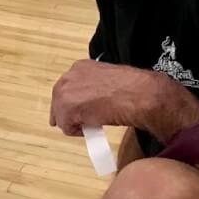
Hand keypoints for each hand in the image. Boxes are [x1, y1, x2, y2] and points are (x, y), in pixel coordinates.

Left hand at [49, 60, 198, 139]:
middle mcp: (68, 77)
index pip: (68, 87)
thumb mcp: (107, 78)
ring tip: (92, 123)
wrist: (139, 95)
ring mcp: (65, 93)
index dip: (73, 100)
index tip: (79, 108)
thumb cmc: (131, 87)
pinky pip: (67, 127)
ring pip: (61, 115)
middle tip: (80, 122)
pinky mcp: (67, 110)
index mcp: (79, 67)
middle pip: (59, 100)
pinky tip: (93, 127)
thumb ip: (94, 86)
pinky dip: (78, 131)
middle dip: (67, 112)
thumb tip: (91, 98)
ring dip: (75, 122)